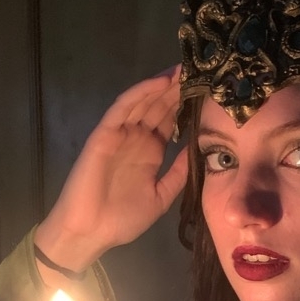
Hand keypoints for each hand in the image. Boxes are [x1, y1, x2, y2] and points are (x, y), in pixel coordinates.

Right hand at [34, 65, 188, 272]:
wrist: (91, 232)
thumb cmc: (122, 219)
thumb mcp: (161, 196)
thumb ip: (178, 174)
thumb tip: (198, 150)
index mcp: (150, 152)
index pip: (171, 121)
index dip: (187, 105)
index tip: (208, 91)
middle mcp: (136, 139)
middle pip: (159, 106)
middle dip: (178, 88)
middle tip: (201, 69)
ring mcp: (120, 134)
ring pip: (144, 101)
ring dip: (163, 84)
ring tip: (185, 68)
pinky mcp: (105, 133)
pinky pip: (123, 107)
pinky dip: (141, 92)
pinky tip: (160, 82)